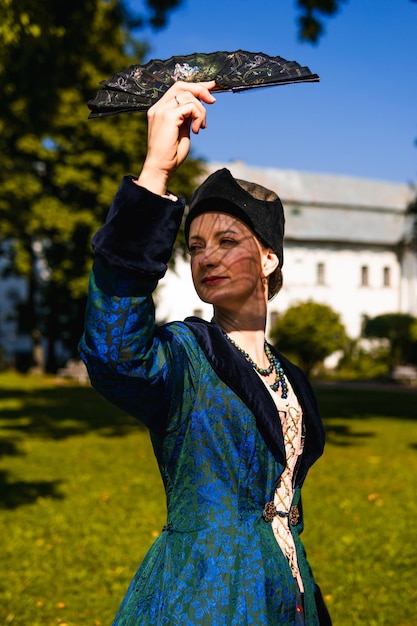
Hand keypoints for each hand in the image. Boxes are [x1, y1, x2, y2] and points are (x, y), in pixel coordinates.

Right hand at [136, 81, 215, 195]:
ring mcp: (161, 110)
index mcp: (160, 110)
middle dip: (201, 90)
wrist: (160, 168)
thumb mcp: (182, 131)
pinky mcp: (168, 116)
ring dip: (201, 110)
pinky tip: (196, 130)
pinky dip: (198, 116)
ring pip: (189, 96)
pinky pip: (190, 107)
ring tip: (200, 127)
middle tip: (213, 101)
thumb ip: (187, 116)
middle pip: (182, 86)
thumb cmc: (170, 155)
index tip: (211, 87)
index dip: (196, 85)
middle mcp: (158, 107)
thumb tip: (199, 105)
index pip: (178, 89)